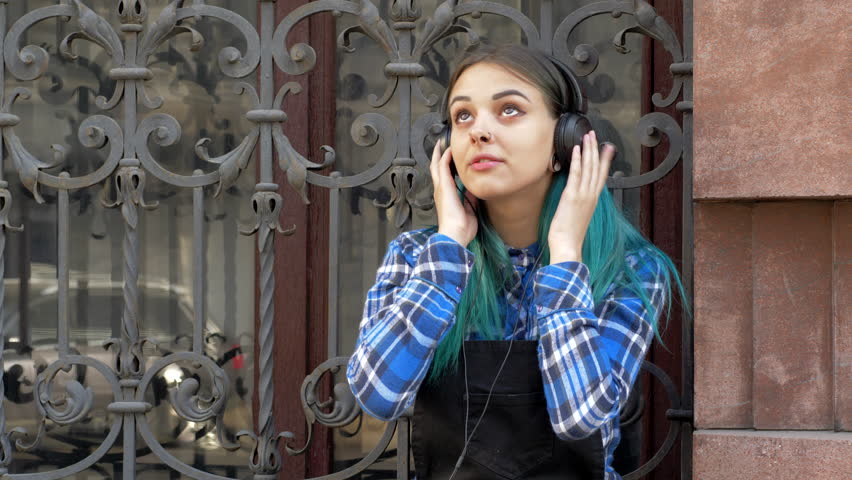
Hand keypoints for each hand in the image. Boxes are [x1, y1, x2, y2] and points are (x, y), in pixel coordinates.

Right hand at [430, 141, 477, 246]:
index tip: (451, 158)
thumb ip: (471, 198)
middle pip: (436, 169)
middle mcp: (441, 191)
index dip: (446, 167)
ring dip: (439, 153)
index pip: (445, 178)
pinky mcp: (443, 186)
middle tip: (440, 145)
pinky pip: (442, 166)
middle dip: (437, 156)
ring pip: (436, 165)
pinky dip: (444, 157)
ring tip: (442, 143)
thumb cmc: (462, 228)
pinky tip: (449, 149)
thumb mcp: (470, 209)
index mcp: (447, 197)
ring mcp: (440, 188)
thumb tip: (474, 188)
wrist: (456, 233)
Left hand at [548, 130, 614, 262]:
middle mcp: (591, 195)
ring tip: (587, 136)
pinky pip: (576, 174)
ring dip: (588, 150)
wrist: (568, 246)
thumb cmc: (570, 235)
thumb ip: (581, 205)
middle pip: (596, 167)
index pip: (602, 176)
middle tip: (594, 134)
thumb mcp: (579, 217)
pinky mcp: (572, 196)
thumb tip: (578, 198)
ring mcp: (583, 195)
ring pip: (588, 167)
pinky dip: (577, 160)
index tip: (607, 147)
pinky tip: (576, 149)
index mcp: (593, 200)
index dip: (605, 160)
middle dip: (595, 149)